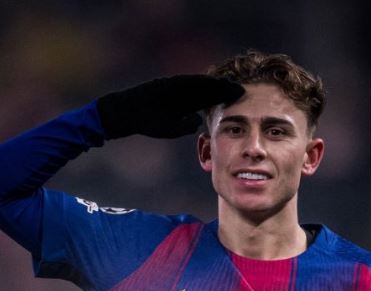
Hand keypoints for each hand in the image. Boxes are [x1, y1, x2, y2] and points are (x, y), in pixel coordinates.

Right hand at [96, 75, 243, 139]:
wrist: (127, 113)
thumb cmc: (147, 123)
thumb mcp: (169, 128)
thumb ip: (184, 126)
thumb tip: (198, 121)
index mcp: (185, 106)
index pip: (208, 102)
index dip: (223, 102)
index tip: (239, 102)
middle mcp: (183, 95)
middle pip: (208, 92)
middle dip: (224, 91)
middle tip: (242, 91)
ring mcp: (176, 88)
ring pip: (199, 85)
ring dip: (215, 85)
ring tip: (231, 85)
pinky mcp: (168, 83)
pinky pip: (185, 81)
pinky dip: (198, 82)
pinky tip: (212, 82)